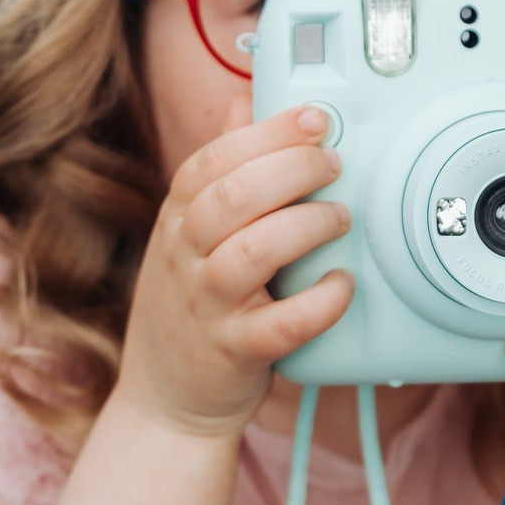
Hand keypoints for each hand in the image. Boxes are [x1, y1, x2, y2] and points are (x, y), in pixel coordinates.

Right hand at [114, 94, 355, 439]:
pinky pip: (280, 324)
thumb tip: (242, 104)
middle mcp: (185, 257)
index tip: (315, 119)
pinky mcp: (236, 352)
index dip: (268, 133)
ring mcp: (207, 306)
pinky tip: (340, 286)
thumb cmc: (190, 308)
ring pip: (252, 251)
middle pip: (232, 196)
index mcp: (177, 219)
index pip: (213, 159)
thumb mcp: (187, 233)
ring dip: (306, 227)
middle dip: (293, 169)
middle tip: (333, 167)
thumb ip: (219, 170)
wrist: (165, 400)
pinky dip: (319, 302)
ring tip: (339, 220)